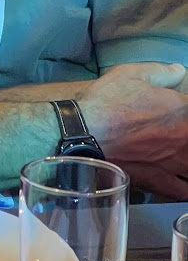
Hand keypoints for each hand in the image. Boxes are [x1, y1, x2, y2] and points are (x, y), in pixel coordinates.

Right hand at [80, 62, 187, 197]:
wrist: (84, 132)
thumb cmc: (107, 102)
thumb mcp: (130, 74)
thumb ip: (161, 72)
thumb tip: (178, 71)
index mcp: (183, 111)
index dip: (185, 107)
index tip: (178, 108)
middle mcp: (185, 140)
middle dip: (184, 134)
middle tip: (171, 131)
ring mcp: (175, 164)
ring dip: (186, 158)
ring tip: (176, 152)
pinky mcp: (161, 181)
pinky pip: (184, 189)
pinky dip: (185, 185)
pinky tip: (181, 178)